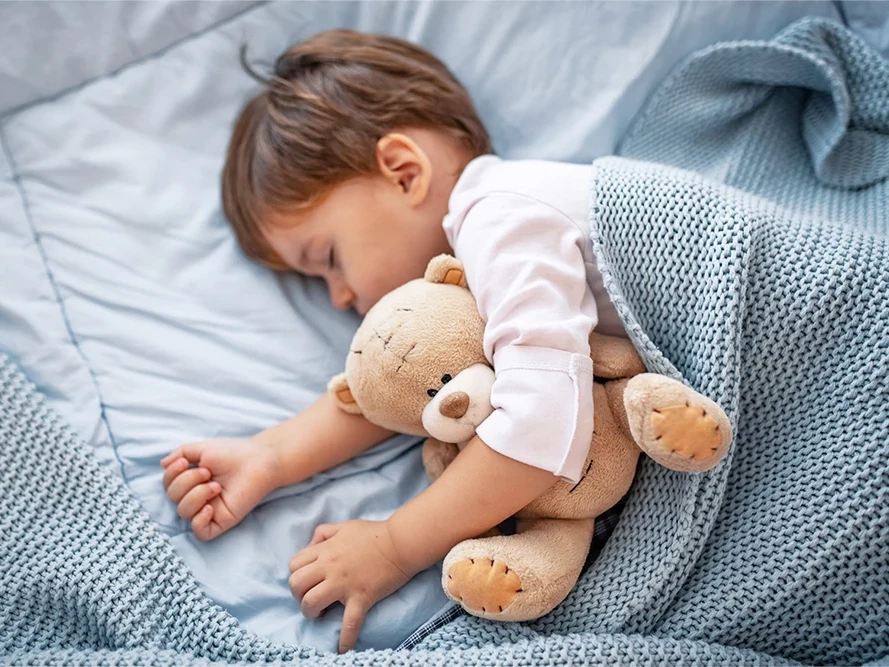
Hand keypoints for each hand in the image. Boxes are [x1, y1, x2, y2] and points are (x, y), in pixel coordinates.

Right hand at [161, 437, 278, 540]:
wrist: (259, 460)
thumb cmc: (233, 453)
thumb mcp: (202, 448)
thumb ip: (180, 453)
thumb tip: (162, 464)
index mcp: (191, 481)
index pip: (168, 485)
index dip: (171, 475)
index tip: (185, 462)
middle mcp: (197, 496)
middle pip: (172, 498)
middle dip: (186, 482)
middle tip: (208, 472)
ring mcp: (209, 510)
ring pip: (184, 512)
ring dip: (196, 495)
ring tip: (216, 485)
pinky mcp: (221, 521)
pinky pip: (200, 532)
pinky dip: (199, 520)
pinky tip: (210, 507)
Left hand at [288, 520, 415, 652]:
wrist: (401, 543)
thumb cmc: (374, 533)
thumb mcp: (344, 526)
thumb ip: (324, 532)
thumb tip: (311, 546)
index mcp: (325, 550)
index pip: (294, 565)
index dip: (297, 575)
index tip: (307, 582)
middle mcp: (329, 567)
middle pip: (296, 584)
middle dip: (298, 594)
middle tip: (311, 598)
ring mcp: (344, 583)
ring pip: (311, 602)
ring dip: (311, 612)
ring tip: (321, 613)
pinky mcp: (361, 597)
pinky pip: (349, 623)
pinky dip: (345, 639)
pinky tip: (343, 649)